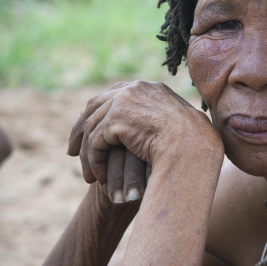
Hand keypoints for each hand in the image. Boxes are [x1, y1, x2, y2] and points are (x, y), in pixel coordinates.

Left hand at [68, 81, 220, 200]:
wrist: (195, 147)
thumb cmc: (194, 145)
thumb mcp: (175, 128)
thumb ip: (157, 122)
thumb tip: (149, 132)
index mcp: (148, 87)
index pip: (113, 95)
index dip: (98, 114)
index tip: (90, 132)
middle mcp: (134, 89)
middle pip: (95, 106)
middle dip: (80, 129)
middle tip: (71, 151)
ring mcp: (124, 101)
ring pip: (92, 127)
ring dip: (87, 154)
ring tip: (88, 175)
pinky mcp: (116, 118)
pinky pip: (95, 142)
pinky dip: (94, 161)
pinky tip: (98, 178)